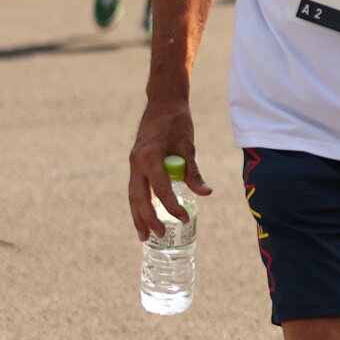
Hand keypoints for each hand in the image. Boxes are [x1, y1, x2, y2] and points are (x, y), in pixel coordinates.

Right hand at [128, 100, 212, 240]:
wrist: (163, 104)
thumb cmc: (177, 123)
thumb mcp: (188, 146)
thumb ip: (193, 172)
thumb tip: (206, 194)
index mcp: (149, 157)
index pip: (161, 189)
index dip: (172, 206)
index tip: (185, 218)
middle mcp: (136, 163)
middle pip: (138, 198)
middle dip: (147, 219)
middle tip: (159, 236)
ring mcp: (134, 164)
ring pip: (133, 196)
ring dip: (138, 216)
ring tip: (144, 236)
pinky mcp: (136, 164)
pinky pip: (136, 188)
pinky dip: (139, 204)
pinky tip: (145, 217)